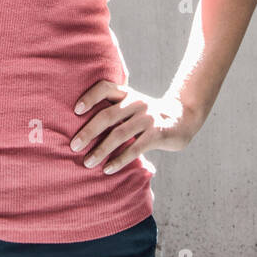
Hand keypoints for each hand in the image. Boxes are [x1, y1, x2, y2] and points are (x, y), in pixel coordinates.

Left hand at [69, 80, 203, 174]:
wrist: (182, 118)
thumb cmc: (147, 116)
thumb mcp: (132, 106)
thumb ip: (114, 110)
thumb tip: (82, 127)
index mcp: (127, 93)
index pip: (105, 87)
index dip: (90, 97)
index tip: (75, 111)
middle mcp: (136, 102)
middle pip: (108, 115)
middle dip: (88, 131)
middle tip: (74, 146)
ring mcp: (147, 117)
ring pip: (119, 134)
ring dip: (101, 150)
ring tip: (88, 163)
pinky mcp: (157, 134)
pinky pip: (135, 148)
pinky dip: (119, 160)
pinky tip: (108, 169)